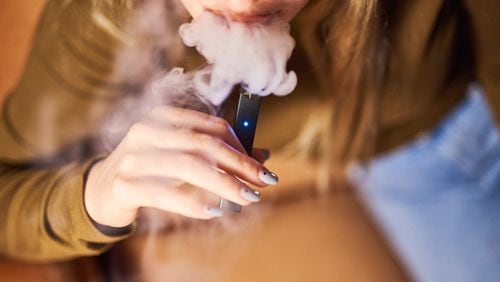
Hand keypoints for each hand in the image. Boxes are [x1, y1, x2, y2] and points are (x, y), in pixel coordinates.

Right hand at [84, 106, 277, 226]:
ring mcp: (133, 156)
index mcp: (164, 117)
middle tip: (263, 182)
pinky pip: (167, 194)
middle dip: (239, 164)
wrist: (102, 190)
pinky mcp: (125, 184)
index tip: (263, 166)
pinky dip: (195, 203)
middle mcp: (147, 131)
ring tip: (246, 197)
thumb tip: (262, 155)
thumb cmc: (151, 171)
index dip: (242, 146)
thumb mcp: (182, 156)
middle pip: (203, 144)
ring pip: (189, 166)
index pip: (212, 127)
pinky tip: (215, 211)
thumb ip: (216, 153)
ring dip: (224, 184)